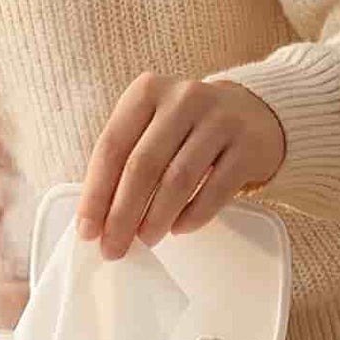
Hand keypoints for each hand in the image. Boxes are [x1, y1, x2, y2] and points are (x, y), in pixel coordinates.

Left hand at [75, 76, 284, 259]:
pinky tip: (179, 229)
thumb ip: (124, 161)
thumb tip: (98, 220)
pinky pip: (216, 188)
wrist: (252, 113)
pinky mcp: (248, 145)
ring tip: (146, 240)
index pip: (112, 146)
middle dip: (123, 214)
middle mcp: (183, 98)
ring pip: (178, 179)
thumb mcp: (151, 126)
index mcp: (147, 91)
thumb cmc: (185, 128)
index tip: (87, 230)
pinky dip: (194, 215)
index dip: (96, 192)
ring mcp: (219, 119)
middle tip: (113, 248)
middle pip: (143, 165)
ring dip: (156, 217)